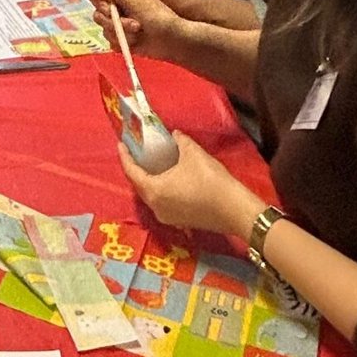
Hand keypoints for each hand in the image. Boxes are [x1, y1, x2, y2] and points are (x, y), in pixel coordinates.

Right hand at [86, 0, 190, 61]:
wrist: (171, 39)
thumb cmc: (156, 14)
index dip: (98, 0)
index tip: (108, 6)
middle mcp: (115, 8)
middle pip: (97, 13)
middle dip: (114, 20)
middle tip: (133, 22)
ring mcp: (118, 25)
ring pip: (104, 30)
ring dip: (122, 32)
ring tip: (138, 31)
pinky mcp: (121, 41)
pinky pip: (110, 42)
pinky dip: (122, 43)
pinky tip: (135, 42)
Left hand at [117, 130, 261, 238]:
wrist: (234, 210)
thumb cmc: (209, 180)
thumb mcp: (192, 153)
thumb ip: (179, 141)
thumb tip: (174, 134)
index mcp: (153, 190)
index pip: (132, 172)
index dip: (125, 157)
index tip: (121, 144)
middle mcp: (155, 207)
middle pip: (139, 186)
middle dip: (136, 169)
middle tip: (136, 153)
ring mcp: (167, 217)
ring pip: (151, 196)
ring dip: (149, 181)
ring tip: (151, 165)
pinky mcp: (179, 222)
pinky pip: (162, 203)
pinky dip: (160, 190)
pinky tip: (167, 180)